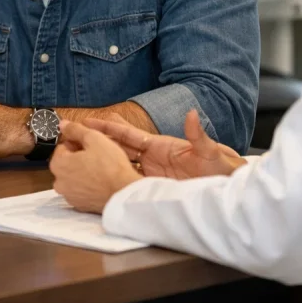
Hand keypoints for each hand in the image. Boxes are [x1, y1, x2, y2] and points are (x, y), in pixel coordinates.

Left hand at [50, 121, 142, 213]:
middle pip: (67, 163)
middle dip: (80, 157)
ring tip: (101, 168)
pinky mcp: (80, 206)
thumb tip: (62, 124)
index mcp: (58, 165)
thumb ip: (75, 129)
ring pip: (74, 177)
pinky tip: (101, 181)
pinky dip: (88, 185)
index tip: (91, 143)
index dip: (78, 142)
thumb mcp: (94, 138)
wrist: (124, 193)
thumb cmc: (109, 164)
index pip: (63, 146)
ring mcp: (69, 196)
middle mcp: (59, 183)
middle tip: (98, 154)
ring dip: (83, 171)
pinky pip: (81, 190)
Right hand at [86, 110, 246, 179]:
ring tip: (80, 156)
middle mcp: (152, 157)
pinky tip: (100, 180)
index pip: (127, 134)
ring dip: (102, 159)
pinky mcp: (153, 186)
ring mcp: (151, 172)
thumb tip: (192, 114)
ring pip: (121, 163)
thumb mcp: (209, 152)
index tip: (88, 121)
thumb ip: (198, 135)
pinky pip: (130, 181)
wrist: (228, 188)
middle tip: (74, 136)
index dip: (107, 128)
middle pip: (118, 147)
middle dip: (97, 141)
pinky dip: (115, 178)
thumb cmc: (221, 169)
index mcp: (160, 145)